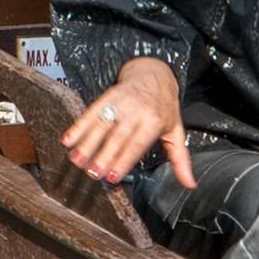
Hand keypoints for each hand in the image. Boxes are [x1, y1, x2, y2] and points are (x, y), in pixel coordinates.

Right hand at [60, 58, 193, 189]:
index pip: (136, 144)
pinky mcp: (107, 96)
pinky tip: (68, 139)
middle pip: (117, 137)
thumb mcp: (176, 131)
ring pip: (101, 125)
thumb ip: (181, 160)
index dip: (123, 161)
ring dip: (86, 144)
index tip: (111, 177)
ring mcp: (120, 102)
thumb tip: (190, 185)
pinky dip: (78, 126)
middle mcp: (137, 110)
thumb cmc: (164, 108)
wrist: (154, 73)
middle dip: (102, 156)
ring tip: (76, 160)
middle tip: (91, 173)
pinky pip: (90, 112)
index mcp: (155, 121)